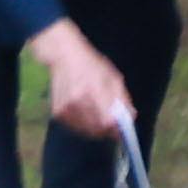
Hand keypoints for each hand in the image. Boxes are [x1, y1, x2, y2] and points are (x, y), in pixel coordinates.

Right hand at [23, 19, 134, 140]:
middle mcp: (78, 102)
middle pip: (97, 130)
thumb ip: (122, 99)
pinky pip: (75, 127)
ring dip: (95, 128)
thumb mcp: (113, 77)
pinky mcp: (57, 112)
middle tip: (110, 123)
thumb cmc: (91, 65)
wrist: (63, 56)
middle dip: (107, 130)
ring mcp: (65, 108)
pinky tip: (84, 113)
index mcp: (94, 91)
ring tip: (96, 115)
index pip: (107, 121)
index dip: (116, 130)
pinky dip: (82, 125)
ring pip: (86, 131)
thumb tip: (130, 118)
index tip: (121, 131)